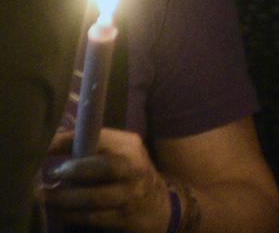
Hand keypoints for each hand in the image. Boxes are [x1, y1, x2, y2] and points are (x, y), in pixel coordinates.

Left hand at [41, 128, 172, 232]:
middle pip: (104, 167)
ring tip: (44, 197)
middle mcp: (133, 168)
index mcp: (129, 146)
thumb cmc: (127, 173)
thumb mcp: (119, 153)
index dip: (69, 141)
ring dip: (64, 198)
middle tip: (51, 175)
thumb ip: (91, 145)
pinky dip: (71, 214)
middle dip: (73, 171)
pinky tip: (59, 211)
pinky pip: (92, 217)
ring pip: (94, 197)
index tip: (45, 147)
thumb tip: (51, 140)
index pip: (98, 137)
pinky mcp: (124, 218)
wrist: (158, 205)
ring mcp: (131, 195)